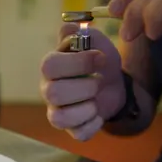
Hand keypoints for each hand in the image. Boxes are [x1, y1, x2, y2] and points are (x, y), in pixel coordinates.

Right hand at [40, 24, 125, 140]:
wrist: (113, 82)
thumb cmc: (98, 60)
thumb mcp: (94, 41)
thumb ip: (81, 33)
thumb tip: (71, 27)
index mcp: (50, 66)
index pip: (50, 65)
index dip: (78, 62)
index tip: (100, 58)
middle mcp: (48, 89)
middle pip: (53, 93)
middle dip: (84, 86)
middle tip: (98, 81)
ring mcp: (57, 111)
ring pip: (59, 118)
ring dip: (87, 108)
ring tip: (96, 99)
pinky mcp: (71, 128)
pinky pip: (77, 134)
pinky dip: (93, 124)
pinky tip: (98, 113)